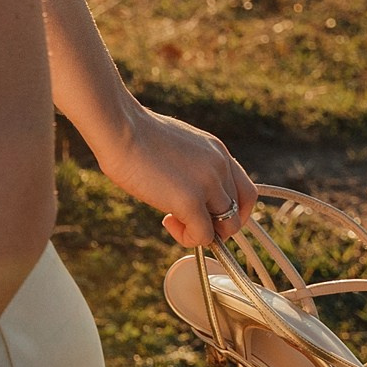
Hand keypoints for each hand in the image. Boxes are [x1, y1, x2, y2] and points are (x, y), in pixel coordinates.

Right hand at [93, 101, 258, 246]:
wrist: (120, 128)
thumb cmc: (136, 134)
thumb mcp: (178, 146)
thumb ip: (192, 166)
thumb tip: (186, 191)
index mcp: (218, 151)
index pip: (246, 191)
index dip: (229, 210)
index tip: (205, 211)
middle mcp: (220, 166)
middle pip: (239, 212)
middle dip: (217, 225)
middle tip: (190, 220)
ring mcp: (208, 183)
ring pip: (228, 227)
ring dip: (203, 232)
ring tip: (174, 219)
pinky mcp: (190, 200)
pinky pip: (203, 236)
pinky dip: (187, 238)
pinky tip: (167, 220)